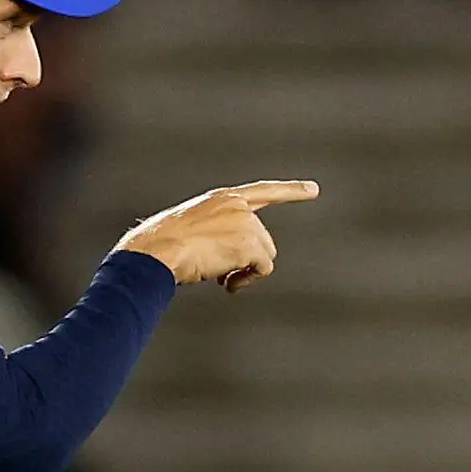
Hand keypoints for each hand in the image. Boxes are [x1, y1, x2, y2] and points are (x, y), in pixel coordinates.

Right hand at [117, 179, 319, 292]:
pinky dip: (248, 280)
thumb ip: (215, 234)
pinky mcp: (250, 242)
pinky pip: (264, 269)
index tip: (313, 189)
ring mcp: (246, 222)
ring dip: (246, 271)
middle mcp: (237, 205)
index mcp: (222, 198)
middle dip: (247, 259)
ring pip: (266, 256)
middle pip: (264, 239)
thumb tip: (227, 265)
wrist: (156, 250)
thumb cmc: (162, 245)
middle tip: (220, 273)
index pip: (263, 191)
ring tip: (218, 276)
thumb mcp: (190, 230)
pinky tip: (226, 282)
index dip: (291, 190)